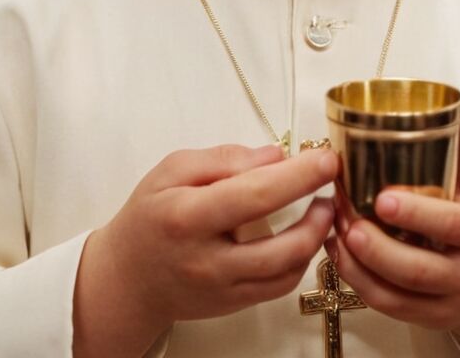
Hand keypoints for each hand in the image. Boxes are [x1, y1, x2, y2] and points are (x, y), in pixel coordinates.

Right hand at [74, 143, 337, 356]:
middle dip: (319, 214)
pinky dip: (300, 260)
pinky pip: (279, 286)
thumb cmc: (150, 215)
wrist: (127, 278)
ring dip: (316, 238)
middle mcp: (207, 259)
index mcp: (188, 216)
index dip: (299, 176)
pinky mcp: (233, 304)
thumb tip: (275, 156)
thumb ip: (223, 159)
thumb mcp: (173, 169)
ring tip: (323, 208)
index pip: (255, 195)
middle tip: (332, 185)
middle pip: (281, 245)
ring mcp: (222, 288)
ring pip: (287, 271)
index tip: (327, 158)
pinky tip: (304, 235)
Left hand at [329, 110, 459, 355]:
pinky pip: (389, 307)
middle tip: (347, 220)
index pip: (452, 225)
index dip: (417, 213)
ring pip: (398, 295)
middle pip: (419, 270)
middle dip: (378, 248)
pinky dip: (359, 282)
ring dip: (360, 266)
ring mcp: (449, 303)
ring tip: (335, 234)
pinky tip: (340, 253)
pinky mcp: (428, 319)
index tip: (382, 197)